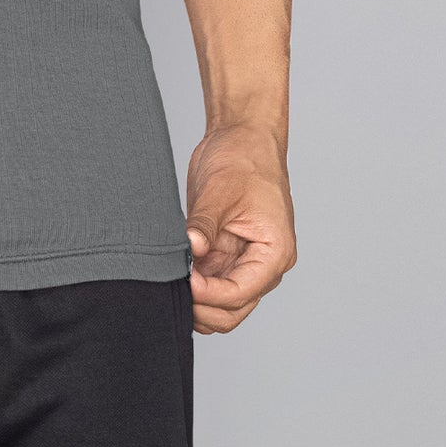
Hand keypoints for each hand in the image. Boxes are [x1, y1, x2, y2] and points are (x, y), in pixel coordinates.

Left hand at [184, 121, 296, 334]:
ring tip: (171, 281)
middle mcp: (263, 264)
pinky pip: (211, 284)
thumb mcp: (221, 190)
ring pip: (222, 304)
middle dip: (203, 306)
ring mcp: (243, 261)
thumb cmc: (244, 159)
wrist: (242, 137)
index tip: (185, 280)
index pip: (242, 292)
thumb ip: (206, 223)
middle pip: (234, 308)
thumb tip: (192, 250)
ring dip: (198, 302)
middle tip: (173, 287)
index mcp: (274, 251)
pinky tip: (173, 274)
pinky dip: (194, 287)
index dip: (211, 294)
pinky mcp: (225, 254)